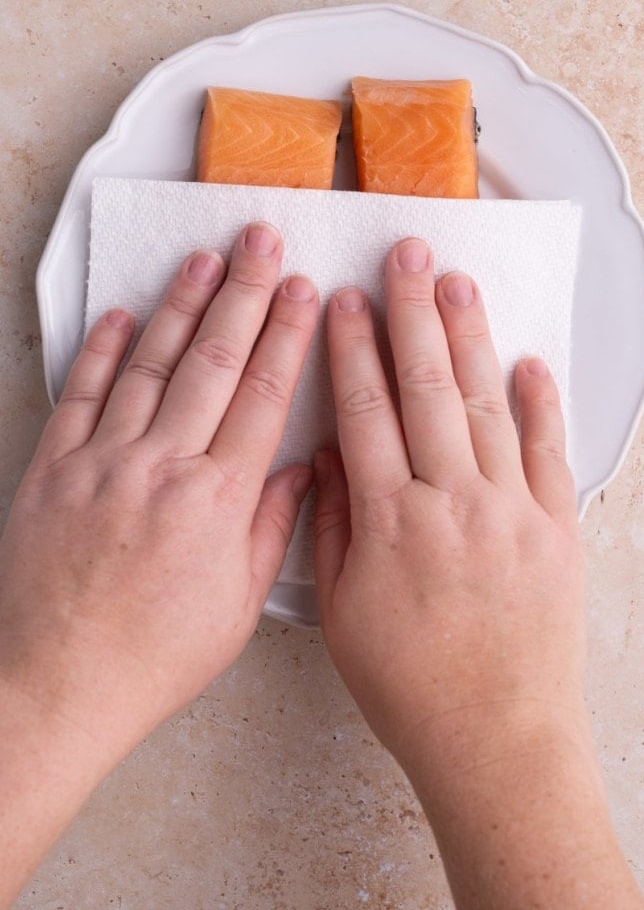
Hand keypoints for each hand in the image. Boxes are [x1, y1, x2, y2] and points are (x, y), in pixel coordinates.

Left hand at [0, 222, 317, 766]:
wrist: (60, 686)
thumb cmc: (154, 657)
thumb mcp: (238, 607)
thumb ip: (271, 529)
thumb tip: (297, 471)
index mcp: (217, 502)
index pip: (263, 396)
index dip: (287, 336)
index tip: (304, 293)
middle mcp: (162, 468)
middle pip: (213, 362)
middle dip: (244, 293)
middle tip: (261, 243)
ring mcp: (104, 463)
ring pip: (150, 364)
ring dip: (180, 306)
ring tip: (203, 260)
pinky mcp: (54, 470)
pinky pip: (81, 395)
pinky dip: (102, 350)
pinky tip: (122, 315)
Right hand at [314, 236, 584, 766]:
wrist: (497, 739)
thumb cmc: (411, 686)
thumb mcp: (345, 612)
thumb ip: (331, 527)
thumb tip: (327, 459)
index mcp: (392, 521)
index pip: (366, 410)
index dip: (353, 349)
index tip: (345, 301)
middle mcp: (453, 502)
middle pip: (426, 387)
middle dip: (412, 312)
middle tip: (407, 255)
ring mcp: (512, 511)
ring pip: (486, 404)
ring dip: (469, 337)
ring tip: (458, 283)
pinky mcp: (557, 529)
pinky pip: (551, 451)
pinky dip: (542, 402)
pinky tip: (529, 361)